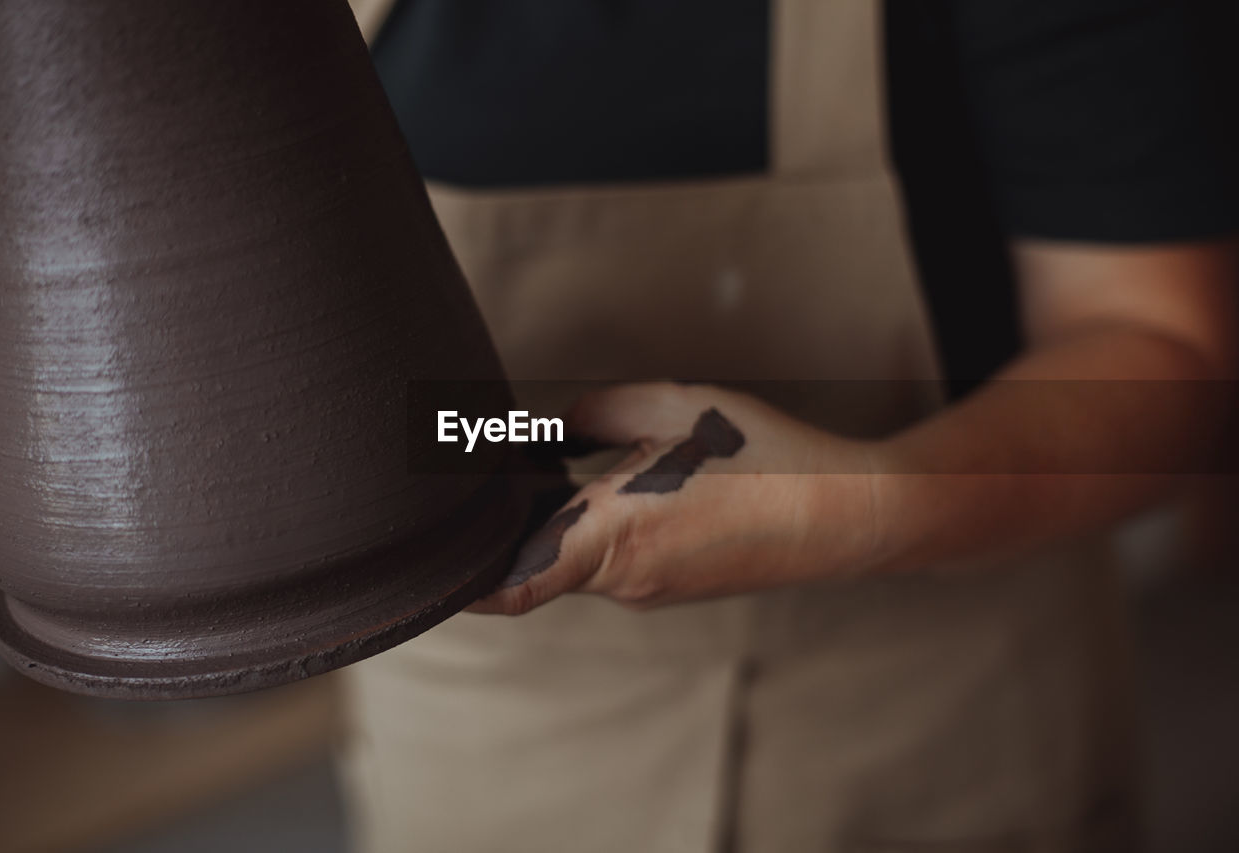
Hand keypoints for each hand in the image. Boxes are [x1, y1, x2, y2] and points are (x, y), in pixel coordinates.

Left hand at [468, 382, 886, 614]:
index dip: (462, 582)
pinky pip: (615, 562)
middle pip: (538, 562)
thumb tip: (554, 426)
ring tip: (562, 461)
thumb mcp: (673, 407)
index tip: (431, 563)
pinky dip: (599, 529)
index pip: (512, 584)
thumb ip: (596, 410)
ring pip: (578, 559)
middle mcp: (624, 580)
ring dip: (561, 520)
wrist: (848, 515)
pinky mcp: (674, 587)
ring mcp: (651, 591)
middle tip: (496, 469)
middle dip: (512, 522)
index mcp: (614, 537)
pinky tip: (625, 481)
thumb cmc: (766, 459)